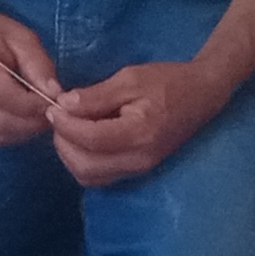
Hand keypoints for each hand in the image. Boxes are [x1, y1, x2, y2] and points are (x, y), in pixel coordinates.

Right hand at [0, 6, 61, 147]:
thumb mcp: (24, 38)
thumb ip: (40, 66)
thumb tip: (55, 95)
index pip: (2, 94)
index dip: (31, 105)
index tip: (53, 102)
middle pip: (0, 121)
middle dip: (32, 122)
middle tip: (51, 112)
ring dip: (24, 131)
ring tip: (38, 115)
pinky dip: (13, 133)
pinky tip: (22, 118)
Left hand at [49, 60, 236, 186]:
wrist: (202, 95)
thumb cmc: (167, 81)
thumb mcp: (130, 79)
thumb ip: (96, 95)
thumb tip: (63, 105)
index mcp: (139, 133)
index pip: (90, 139)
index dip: (65, 125)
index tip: (53, 107)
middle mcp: (139, 159)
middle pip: (85, 166)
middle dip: (63, 143)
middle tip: (58, 118)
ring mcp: (140, 169)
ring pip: (90, 176)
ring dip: (71, 155)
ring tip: (68, 128)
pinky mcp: (137, 170)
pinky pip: (100, 176)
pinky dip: (83, 161)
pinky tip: (83, 139)